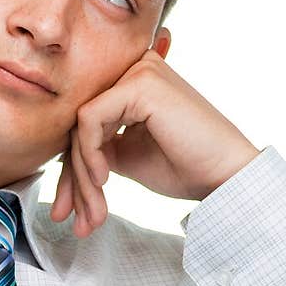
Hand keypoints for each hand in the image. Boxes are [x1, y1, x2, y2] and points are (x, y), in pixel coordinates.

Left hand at [49, 48, 260, 236]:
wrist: (225, 176)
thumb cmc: (186, 167)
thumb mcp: (127, 156)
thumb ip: (97, 147)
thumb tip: (61, 158)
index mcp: (133, 82)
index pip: (86, 122)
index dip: (72, 168)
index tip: (66, 209)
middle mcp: (135, 67)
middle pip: (80, 124)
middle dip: (71, 178)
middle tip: (65, 217)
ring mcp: (139, 71)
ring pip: (81, 125)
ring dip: (81, 176)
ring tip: (91, 214)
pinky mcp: (141, 83)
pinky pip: (90, 120)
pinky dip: (89, 154)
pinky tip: (105, 180)